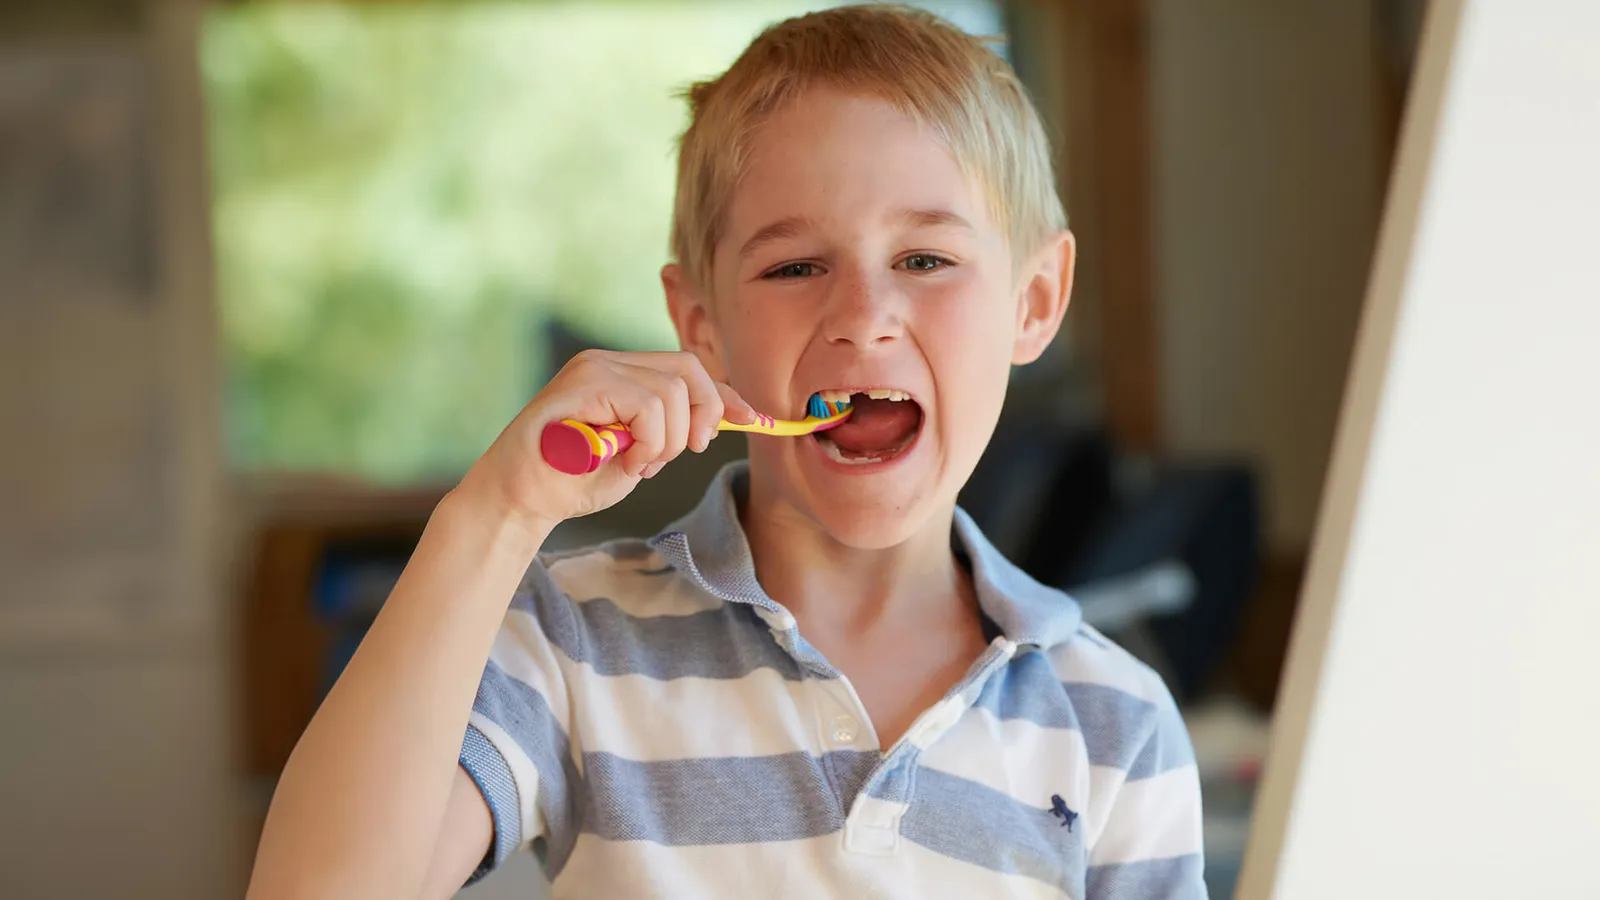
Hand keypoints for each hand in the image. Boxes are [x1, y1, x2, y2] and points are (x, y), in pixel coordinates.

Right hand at [457, 349, 756, 530]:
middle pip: (689, 369)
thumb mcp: (638, 455)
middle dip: (705, 414)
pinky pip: (647, 405)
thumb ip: (670, 433)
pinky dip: (649, 442)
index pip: (688, 370)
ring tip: (638, 464)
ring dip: (667, 442)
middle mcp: (608, 361)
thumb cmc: (573, 482)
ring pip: (672, 392)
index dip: (725, 396)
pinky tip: (625, 461)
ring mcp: (594, 367)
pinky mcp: (584, 382)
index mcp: (622, 374)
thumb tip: (719, 422)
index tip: (753, 420)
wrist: (519, 499)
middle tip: (688, 452)